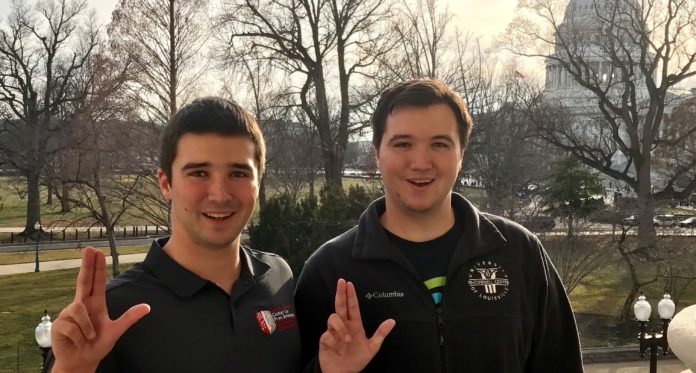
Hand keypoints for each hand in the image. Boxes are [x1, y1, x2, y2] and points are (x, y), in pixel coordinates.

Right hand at [50, 247, 149, 372]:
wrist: (82, 361)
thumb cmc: (97, 345)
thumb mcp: (115, 331)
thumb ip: (129, 318)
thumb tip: (147, 307)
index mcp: (95, 304)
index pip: (96, 281)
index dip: (96, 266)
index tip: (97, 252)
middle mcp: (82, 305)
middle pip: (83, 281)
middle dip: (86, 265)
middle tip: (89, 249)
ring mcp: (68, 314)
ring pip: (79, 310)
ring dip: (87, 328)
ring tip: (89, 337)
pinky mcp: (59, 325)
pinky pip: (71, 325)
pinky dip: (79, 336)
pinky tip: (79, 341)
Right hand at [318, 278, 395, 372]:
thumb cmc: (356, 359)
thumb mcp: (372, 347)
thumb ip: (381, 333)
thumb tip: (392, 321)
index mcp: (354, 325)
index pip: (352, 306)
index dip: (350, 295)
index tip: (349, 284)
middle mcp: (343, 326)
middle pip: (340, 305)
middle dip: (340, 293)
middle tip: (341, 281)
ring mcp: (333, 332)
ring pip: (333, 318)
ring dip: (341, 328)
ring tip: (347, 340)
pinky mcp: (325, 341)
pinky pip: (327, 335)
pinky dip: (333, 340)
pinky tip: (337, 348)